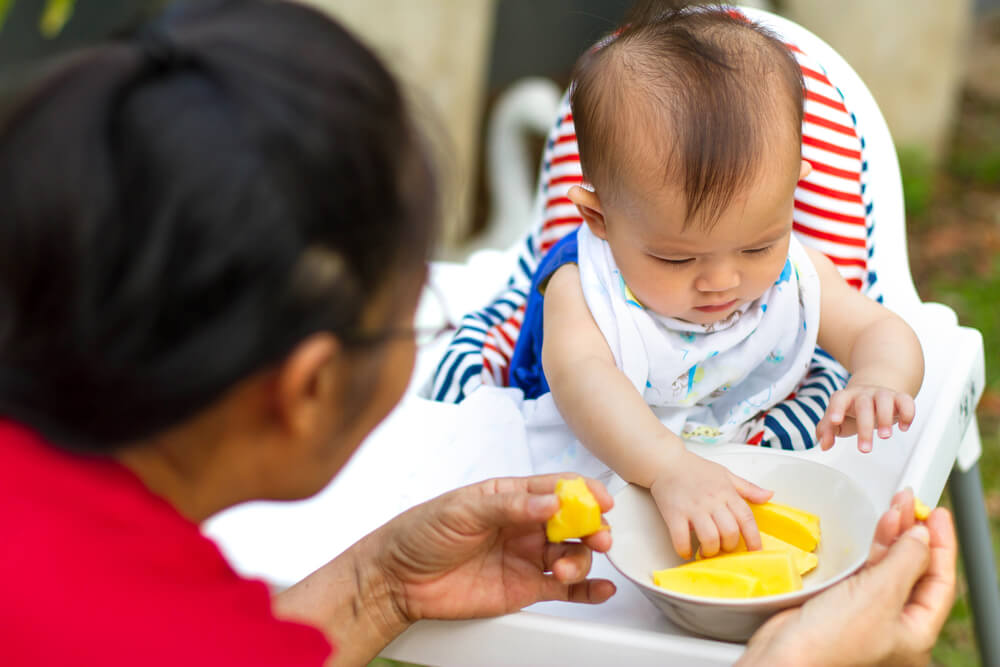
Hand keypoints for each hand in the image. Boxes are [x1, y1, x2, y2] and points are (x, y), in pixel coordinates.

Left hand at [374, 474, 615, 622]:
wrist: (397, 580)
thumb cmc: (420, 533)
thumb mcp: (461, 509)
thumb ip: (508, 504)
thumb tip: (550, 501)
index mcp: (510, 496)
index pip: (557, 488)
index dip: (583, 491)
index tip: (600, 499)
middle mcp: (524, 525)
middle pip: (573, 522)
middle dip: (592, 527)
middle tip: (596, 535)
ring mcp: (526, 557)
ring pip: (572, 554)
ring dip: (581, 559)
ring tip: (564, 569)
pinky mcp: (525, 588)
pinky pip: (565, 589)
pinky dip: (587, 589)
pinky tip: (600, 588)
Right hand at [649, 450, 772, 558]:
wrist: (666, 462)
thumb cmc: (696, 469)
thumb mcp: (726, 474)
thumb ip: (748, 488)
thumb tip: (769, 495)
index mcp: (727, 492)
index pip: (747, 519)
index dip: (753, 539)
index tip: (755, 552)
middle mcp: (712, 501)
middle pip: (730, 533)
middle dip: (729, 547)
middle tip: (723, 548)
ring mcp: (692, 508)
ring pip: (709, 538)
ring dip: (710, 551)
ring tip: (706, 551)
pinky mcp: (674, 514)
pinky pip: (681, 539)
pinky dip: (685, 550)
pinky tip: (687, 551)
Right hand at [739, 488, 955, 666]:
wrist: (782, 655)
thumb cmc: (828, 643)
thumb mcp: (879, 595)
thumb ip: (905, 561)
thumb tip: (920, 537)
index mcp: (915, 635)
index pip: (940, 584)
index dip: (942, 546)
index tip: (936, 516)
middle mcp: (895, 626)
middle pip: (916, 573)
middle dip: (916, 536)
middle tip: (915, 506)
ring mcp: (868, 615)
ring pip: (891, 568)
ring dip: (894, 537)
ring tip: (896, 508)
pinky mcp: (843, 603)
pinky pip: (867, 570)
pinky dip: (874, 547)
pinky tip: (877, 529)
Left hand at [816, 384, 915, 451]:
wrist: (872, 392)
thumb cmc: (852, 409)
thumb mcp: (837, 419)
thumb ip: (826, 430)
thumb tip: (824, 443)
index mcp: (846, 397)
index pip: (839, 399)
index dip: (836, 409)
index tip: (834, 421)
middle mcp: (864, 394)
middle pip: (863, 405)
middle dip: (864, 428)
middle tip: (864, 449)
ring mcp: (882, 394)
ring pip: (885, 400)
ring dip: (885, 418)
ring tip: (885, 436)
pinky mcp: (899, 398)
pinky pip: (906, 401)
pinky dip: (907, 414)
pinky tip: (903, 427)